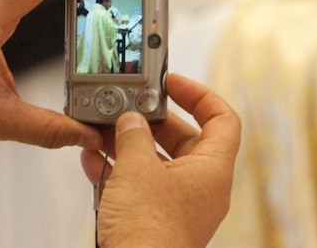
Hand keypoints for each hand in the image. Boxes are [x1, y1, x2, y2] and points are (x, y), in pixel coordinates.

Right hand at [81, 74, 241, 247]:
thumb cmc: (149, 233)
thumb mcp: (137, 170)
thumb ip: (134, 137)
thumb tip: (131, 120)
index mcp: (214, 169)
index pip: (223, 118)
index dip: (200, 95)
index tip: (171, 83)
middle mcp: (203, 187)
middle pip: (186, 139)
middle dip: (152, 121)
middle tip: (128, 106)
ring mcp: (180, 205)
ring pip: (159, 163)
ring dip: (130, 146)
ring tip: (103, 130)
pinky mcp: (157, 222)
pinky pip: (142, 187)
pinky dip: (121, 173)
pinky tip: (94, 162)